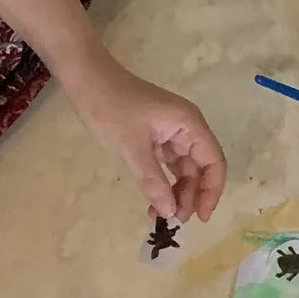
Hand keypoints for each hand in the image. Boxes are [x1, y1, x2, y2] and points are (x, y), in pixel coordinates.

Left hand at [63, 56, 226, 223]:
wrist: (85, 78)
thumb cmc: (109, 107)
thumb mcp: (132, 147)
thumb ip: (154, 181)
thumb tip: (171, 213)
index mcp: (189, 125)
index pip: (214, 162)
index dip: (211, 192)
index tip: (199, 217)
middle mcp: (187, 129)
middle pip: (200, 169)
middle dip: (191, 196)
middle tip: (173, 220)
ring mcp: (172, 133)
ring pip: (184, 171)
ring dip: (177, 193)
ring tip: (161, 215)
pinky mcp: (157, 137)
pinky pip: (168, 166)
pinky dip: (164, 184)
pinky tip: (154, 200)